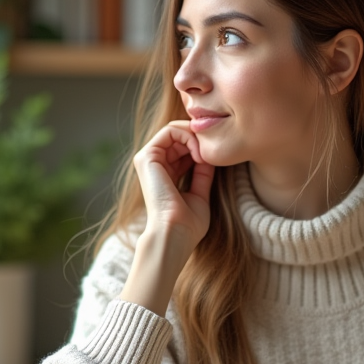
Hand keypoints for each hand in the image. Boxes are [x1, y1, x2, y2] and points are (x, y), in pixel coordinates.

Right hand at [132, 121, 215, 252]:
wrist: (176, 233)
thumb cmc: (188, 223)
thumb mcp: (200, 193)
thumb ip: (203, 174)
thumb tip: (210, 155)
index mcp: (164, 174)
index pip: (184, 147)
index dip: (202, 146)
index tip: (217, 158)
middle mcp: (154, 165)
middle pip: (180, 136)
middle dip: (201, 139)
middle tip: (215, 153)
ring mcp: (148, 159)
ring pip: (176, 130)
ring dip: (197, 138)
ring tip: (207, 156)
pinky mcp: (146, 156)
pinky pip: (170, 131)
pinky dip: (189, 137)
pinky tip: (199, 154)